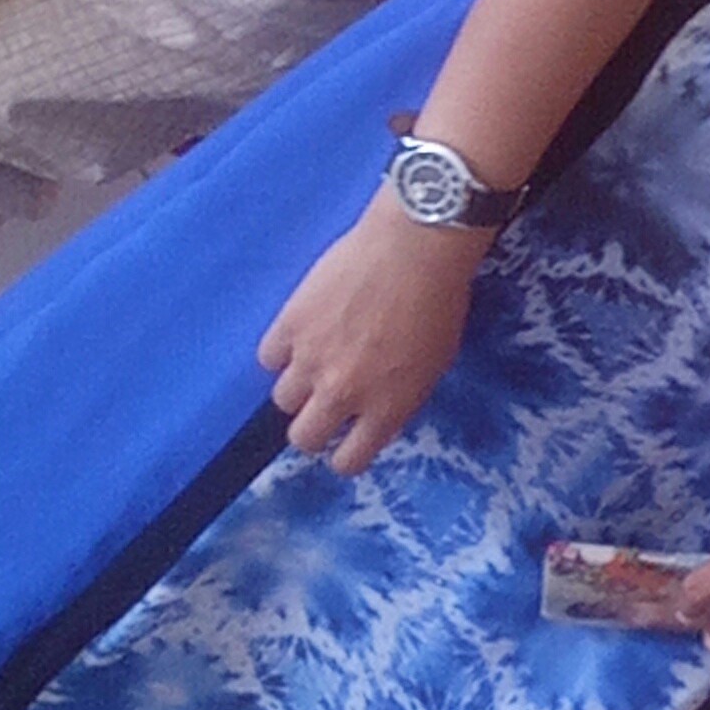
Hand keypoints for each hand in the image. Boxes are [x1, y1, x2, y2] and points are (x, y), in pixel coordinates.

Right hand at [260, 193, 486, 469]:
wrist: (415, 248)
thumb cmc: (440, 304)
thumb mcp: (433, 367)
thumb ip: (398, 399)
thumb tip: (375, 417)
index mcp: (386, 409)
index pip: (349, 461)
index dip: (345, 455)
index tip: (346, 442)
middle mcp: (343, 393)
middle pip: (304, 438)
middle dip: (313, 430)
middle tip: (323, 408)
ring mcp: (311, 360)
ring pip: (282, 400)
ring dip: (297, 388)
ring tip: (314, 365)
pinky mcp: (289, 325)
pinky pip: (269, 357)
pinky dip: (282, 351)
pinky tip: (300, 336)